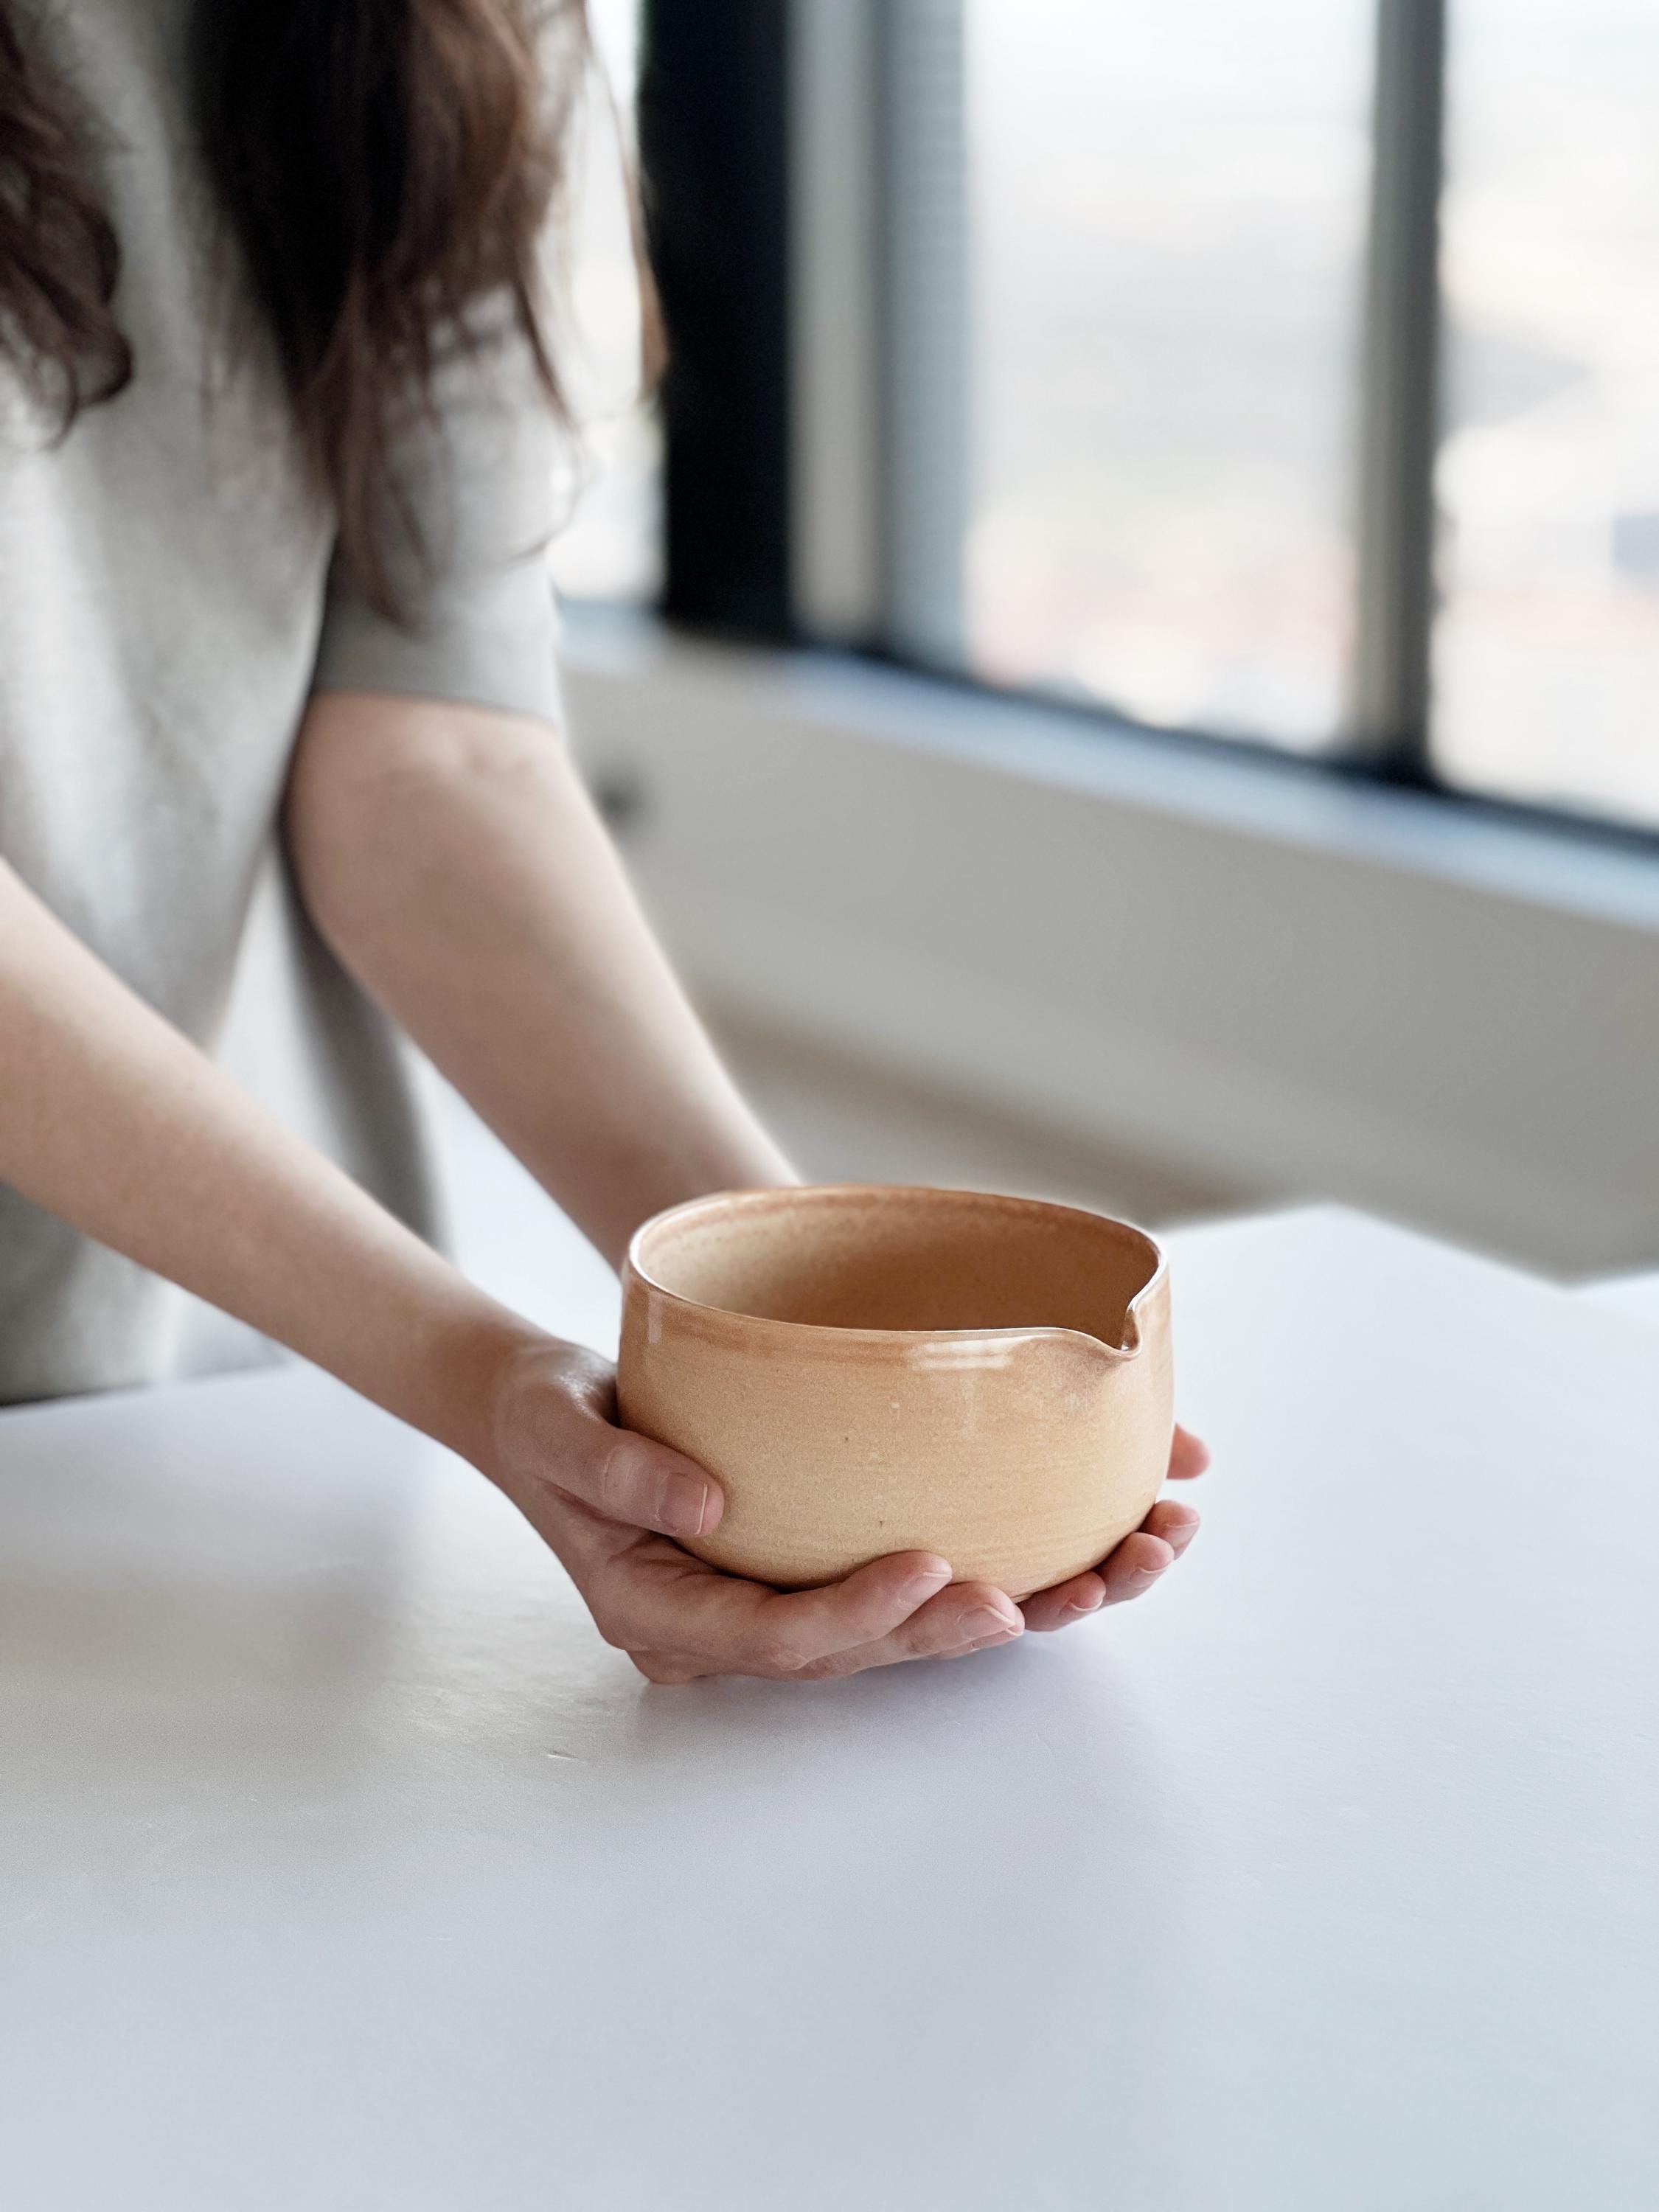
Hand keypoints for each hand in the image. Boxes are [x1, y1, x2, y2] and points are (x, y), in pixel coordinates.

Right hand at [482, 1336, 1205, 1683]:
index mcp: (660, 1612)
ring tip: (1106, 1576)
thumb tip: (706, 1512)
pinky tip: (1077, 1544)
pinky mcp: (807, 1566)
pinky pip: (902, 1583)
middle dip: (951, 1628)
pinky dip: (989, 1566)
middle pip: (853, 1649)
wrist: (550, 1408)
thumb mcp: (558, 1423)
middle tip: (1043, 1597)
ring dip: (1006, 1606)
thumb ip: (618, 1471)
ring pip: (895, 1628)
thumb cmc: (547, 1414)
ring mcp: (769, 1603)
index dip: (857, 1614)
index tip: (931, 1566)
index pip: (771, 1636)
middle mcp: (724, 1626)